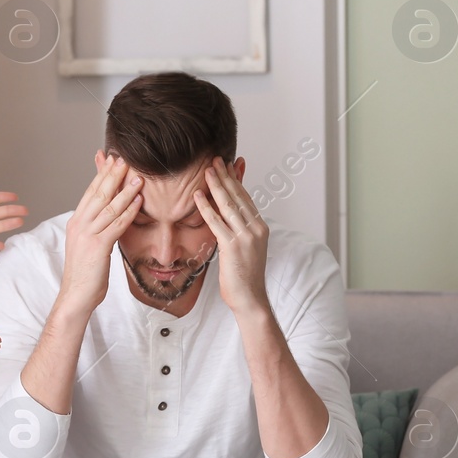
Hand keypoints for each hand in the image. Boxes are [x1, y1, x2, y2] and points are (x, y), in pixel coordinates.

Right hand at [59, 150, 143, 314]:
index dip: (102, 175)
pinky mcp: (98, 247)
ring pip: (108, 207)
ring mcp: (87, 235)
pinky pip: (116, 225)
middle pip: (98, 194)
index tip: (112, 161)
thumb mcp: (88, 245)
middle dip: (112, 175)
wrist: (75, 296)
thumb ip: (96, 228)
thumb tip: (106, 216)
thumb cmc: (85, 274)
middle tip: (124, 159)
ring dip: (125, 191)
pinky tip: (139, 202)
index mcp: (76, 222)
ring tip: (138, 178)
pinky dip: (128, 212)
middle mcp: (79, 225)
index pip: (90, 193)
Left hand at [193, 156, 269, 315]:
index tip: (228, 165)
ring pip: (228, 205)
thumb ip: (240, 229)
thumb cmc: (245, 276)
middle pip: (238, 197)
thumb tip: (231, 215)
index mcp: (260, 227)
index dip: (236, 180)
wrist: (250, 298)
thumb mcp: (246, 248)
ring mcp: (246, 237)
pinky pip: (216, 222)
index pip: (246, 198)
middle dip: (226, 176)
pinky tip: (197, 196)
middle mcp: (256, 229)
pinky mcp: (232, 246)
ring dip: (216, 186)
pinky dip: (205, 208)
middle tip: (215, 159)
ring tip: (206, 170)